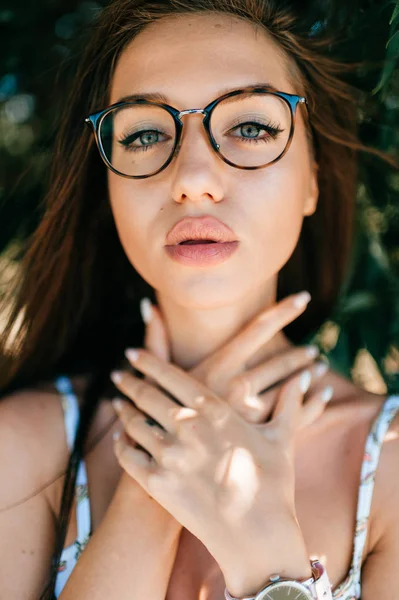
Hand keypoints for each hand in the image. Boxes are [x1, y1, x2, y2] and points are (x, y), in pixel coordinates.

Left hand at [110, 351, 315, 596]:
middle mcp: (187, 425)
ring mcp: (169, 454)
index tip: (132, 352)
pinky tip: (119, 438)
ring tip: (117, 403)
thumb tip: (307, 379)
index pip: (170, 375)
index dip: (147, 361)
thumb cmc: (273, 484)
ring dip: (122, 411)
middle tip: (118, 375)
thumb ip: (289, 403)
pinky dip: (120, 445)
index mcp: (214, 409)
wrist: (258, 535)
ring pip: (133, 423)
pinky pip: (128, 457)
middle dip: (129, 382)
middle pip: (146, 395)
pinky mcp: (157, 483)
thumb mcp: (282, 438)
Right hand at [140, 292, 331, 428]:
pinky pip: (294, 420)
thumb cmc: (154, 421)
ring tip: (320, 369)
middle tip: (314, 349)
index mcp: (216, 369)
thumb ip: (157, 340)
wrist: (162, 469)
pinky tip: (323, 397)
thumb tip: (149, 304)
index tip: (304, 298)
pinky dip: (313, 408)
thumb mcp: (156, 378)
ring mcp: (250, 416)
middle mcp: (236, 389)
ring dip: (307, 379)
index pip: (255, 330)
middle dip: (298, 355)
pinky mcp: (256, 440)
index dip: (282, 312)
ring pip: (290, 390)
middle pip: (278, 363)